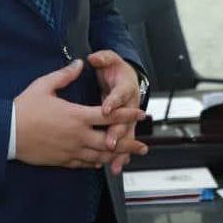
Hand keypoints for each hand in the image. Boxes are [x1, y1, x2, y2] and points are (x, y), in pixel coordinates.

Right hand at [14, 60, 147, 168]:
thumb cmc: (23, 108)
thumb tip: (79, 63)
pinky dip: (96, 162)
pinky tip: (101, 162)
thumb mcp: (44, 86)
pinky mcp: (61, 160)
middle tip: (144, 145)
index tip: (141, 113)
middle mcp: (77, 135)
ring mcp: (70, 150)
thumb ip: (64, 75)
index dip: (127, 114)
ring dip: (115, 155)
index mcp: (76, 115)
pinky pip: (84, 164)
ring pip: (99, 155)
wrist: (6, 133)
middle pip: (110, 141)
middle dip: (129, 142)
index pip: (109, 115)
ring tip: (128, 156)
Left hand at [88, 50, 141, 173]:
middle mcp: (129, 104)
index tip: (106, 108)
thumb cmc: (116, 69)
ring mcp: (128, 117)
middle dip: (118, 131)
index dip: (113, 101)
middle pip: (125, 120)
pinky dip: (120, 154)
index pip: (119, 94)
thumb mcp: (109, 59)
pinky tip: (114, 166)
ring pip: (126, 134)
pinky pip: (123, 142)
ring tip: (115, 162)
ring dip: (121, 149)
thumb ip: (102, 58)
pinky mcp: (124, 126)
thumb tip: (93, 57)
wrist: (127, 77)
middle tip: (110, 141)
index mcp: (125, 87)